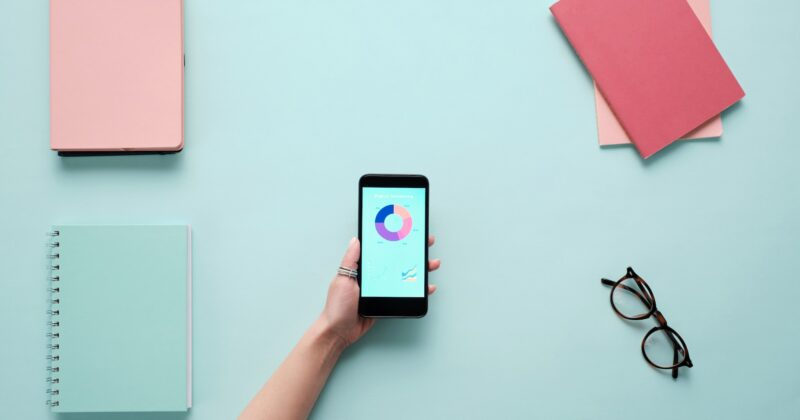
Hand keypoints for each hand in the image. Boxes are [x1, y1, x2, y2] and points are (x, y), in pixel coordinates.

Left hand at [319, 236, 440, 347]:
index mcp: (363, 268)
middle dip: (413, 252)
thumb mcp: (342, 279)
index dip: (396, 240)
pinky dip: (418, 289)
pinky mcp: (387, 300)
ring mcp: (382, 288)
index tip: (408, 232)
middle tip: (427, 244)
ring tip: (431, 264)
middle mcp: (374, 276)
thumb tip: (356, 239)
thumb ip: (350, 260)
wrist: (340, 332)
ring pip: (405, 275)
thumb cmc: (337, 306)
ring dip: (420, 269)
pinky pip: (405, 292)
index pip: (382, 249)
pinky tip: (427, 287)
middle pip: (397, 260)